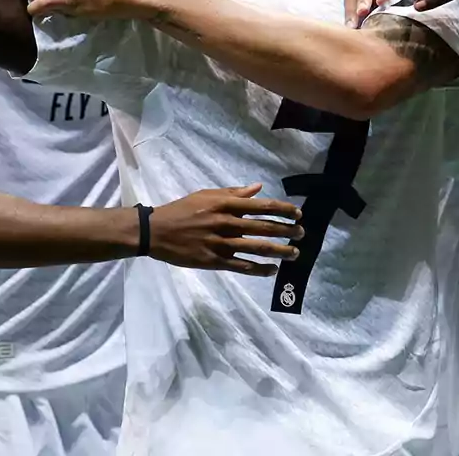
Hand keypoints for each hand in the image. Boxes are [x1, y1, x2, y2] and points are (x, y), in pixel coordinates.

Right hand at [150, 184, 303, 275]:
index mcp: (225, 205)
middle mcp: (226, 223)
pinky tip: (272, 270)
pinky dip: (260, 269)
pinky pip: (243, 266)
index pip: (262, 206)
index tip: (298, 214)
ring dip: (279, 251)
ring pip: (257, 248)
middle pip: (264, 228)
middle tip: (302, 233)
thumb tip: (258, 188)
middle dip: (287, 231)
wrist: (156, 231)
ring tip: (294, 253)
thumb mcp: (206, 195)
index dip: (283, 210)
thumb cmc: (182, 210)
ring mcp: (221, 244)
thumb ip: (233, 193)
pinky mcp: (215, 261)